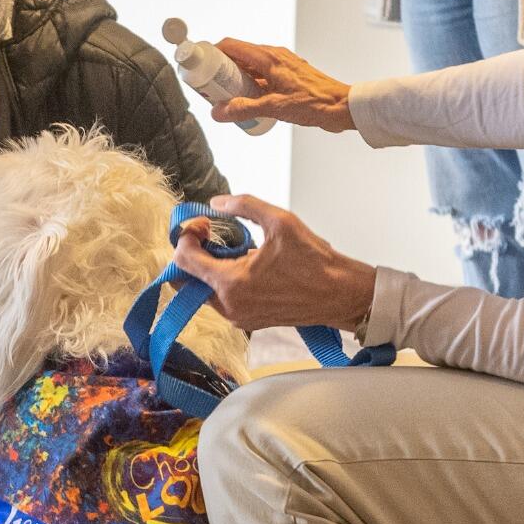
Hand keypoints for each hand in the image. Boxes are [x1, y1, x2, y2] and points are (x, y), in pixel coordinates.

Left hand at [171, 194, 375, 334]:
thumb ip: (243, 205)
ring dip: (207, 266)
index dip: (187, 236)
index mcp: (231, 283)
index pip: (183, 261)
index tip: (203, 224)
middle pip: (186, 280)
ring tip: (232, 247)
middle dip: (193, 252)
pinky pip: (220, 300)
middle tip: (210, 234)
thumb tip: (217, 203)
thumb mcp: (280, 221)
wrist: (340, 294)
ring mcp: (239, 316)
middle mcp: (230, 305)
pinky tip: (244, 263)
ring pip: (201, 290)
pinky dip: (221, 280)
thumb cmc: (315, 263)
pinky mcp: (248, 320)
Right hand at [208, 40, 355, 132]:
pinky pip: (262, 74)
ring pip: (250, 65)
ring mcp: (282, 64)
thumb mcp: (275, 108)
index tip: (200, 66)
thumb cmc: (315, 103)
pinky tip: (247, 100)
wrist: (343, 107)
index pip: (231, 46)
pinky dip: (250, 83)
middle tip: (209, 87)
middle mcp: (274, 56)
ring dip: (236, 78)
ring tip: (225, 97)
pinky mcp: (288, 74)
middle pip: (238, 55)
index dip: (212, 53)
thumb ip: (244, 109)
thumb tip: (218, 112)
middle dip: (221, 69)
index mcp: (269, 58)